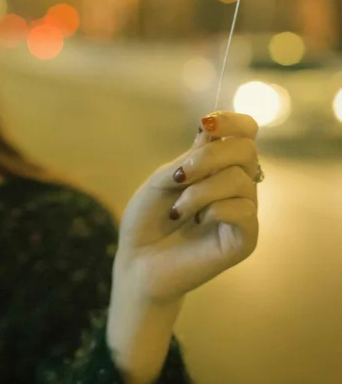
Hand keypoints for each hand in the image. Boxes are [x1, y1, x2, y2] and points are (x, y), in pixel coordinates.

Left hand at [107, 111, 259, 383]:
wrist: (138, 262)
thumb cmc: (147, 220)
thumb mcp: (163, 179)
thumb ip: (190, 158)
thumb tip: (211, 129)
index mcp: (218, 166)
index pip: (245, 132)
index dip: (232, 121)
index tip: (205, 125)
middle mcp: (237, 185)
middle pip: (246, 149)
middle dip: (208, 157)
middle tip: (178, 177)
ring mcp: (244, 212)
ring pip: (239, 179)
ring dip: (200, 190)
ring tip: (178, 210)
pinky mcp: (246, 239)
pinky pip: (243, 210)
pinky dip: (213, 210)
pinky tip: (195, 222)